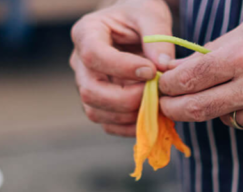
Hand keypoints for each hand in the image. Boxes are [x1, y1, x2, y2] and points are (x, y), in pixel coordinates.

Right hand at [70, 0, 174, 136]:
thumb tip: (163, 67)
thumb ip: (157, 37)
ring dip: (128, 115)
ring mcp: (87, 86)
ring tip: (156, 104)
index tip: (150, 71)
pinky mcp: (98, 104)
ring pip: (96, 112)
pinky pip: (107, 124)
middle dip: (125, 99)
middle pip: (90, 91)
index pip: (93, 55)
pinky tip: (150, 116)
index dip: (122, 68)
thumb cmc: (139, 16)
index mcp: (87, 33)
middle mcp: (79, 63)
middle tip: (155, 94)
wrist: (133, 28)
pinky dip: (129, 127)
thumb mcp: (151, 14)